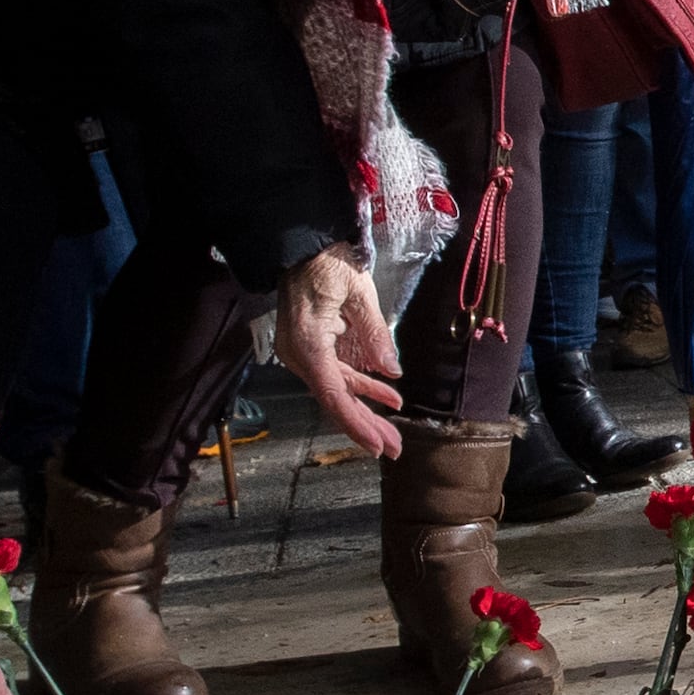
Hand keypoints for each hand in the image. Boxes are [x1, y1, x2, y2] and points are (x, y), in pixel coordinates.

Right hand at [279, 246, 415, 456]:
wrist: (303, 245)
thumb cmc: (328, 263)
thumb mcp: (358, 293)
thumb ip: (375, 334)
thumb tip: (392, 372)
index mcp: (308, 342)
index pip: (331, 393)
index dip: (355, 422)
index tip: (375, 444)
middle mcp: (301, 354)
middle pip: (334, 399)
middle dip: (364, 426)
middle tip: (392, 448)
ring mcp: (304, 352)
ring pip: (337, 391)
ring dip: (365, 411)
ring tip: (393, 433)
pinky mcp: (314, 347)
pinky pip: (338, 374)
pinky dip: (362, 386)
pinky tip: (388, 398)